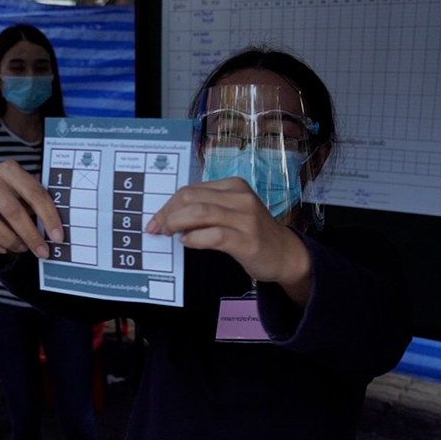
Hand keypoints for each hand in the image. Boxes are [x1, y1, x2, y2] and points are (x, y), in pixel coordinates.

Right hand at [0, 159, 62, 257]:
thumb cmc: (14, 193)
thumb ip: (39, 204)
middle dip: (30, 236)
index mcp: (10, 169)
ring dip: (10, 241)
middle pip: (12, 211)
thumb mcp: (27, 190)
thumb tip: (57, 232)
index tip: (58, 238)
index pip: (34, 194)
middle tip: (42, 252)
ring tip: (22, 248)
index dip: (48, 218)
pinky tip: (3, 249)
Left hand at [147, 177, 311, 296]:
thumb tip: (170, 216)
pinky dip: (195, 238)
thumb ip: (206, 208)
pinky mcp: (247, 240)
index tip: (155, 220)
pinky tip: (187, 242)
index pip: (191, 189)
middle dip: (169, 213)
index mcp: (233, 185)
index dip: (168, 205)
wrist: (285, 254)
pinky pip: (215, 235)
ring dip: (177, 223)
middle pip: (192, 198)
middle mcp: (240, 197)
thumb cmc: (252, 233)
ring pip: (201, 213)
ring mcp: (245, 218)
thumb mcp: (231, 212)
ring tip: (169, 234)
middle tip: (158, 229)